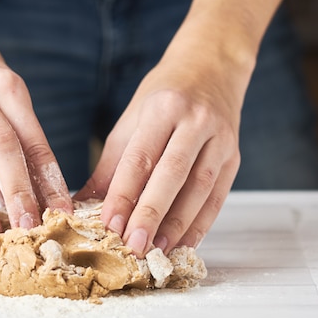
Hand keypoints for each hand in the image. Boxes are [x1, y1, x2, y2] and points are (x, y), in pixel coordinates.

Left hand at [77, 40, 250, 254]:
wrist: (212, 67)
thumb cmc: (165, 95)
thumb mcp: (131, 121)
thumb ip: (110, 166)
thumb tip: (82, 204)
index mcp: (163, 108)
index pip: (140, 157)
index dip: (124, 194)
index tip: (109, 224)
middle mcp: (196, 121)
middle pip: (172, 174)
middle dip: (151, 213)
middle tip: (134, 245)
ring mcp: (221, 139)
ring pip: (200, 188)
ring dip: (178, 224)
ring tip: (157, 250)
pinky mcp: (234, 157)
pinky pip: (218, 196)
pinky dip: (201, 224)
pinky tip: (185, 244)